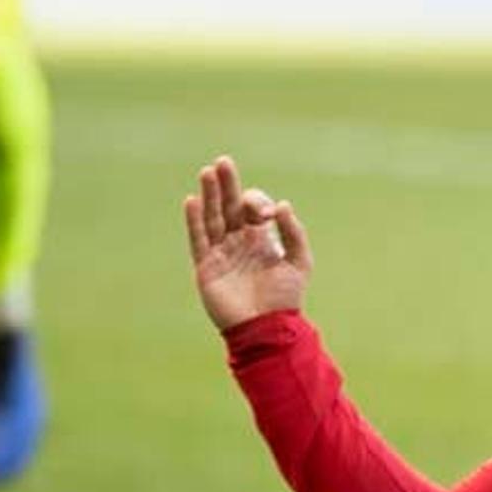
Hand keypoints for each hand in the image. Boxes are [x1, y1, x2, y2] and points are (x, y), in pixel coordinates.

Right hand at [183, 155, 311, 330]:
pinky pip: (199, 240)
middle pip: (229, 206)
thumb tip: (282, 205)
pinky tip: (192, 201)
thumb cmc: (285, 299)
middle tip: (223, 162)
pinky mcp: (207, 267)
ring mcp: (220, 253)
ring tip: (207, 172)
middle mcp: (238, 242)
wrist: (267, 329)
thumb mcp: (300, 262)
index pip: (252, 209)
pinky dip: (194, 221)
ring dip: (209, 195)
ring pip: (212, 218)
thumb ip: (294, 233)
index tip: (266, 213)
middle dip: (226, 185)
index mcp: (259, 239)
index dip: (258, 203)